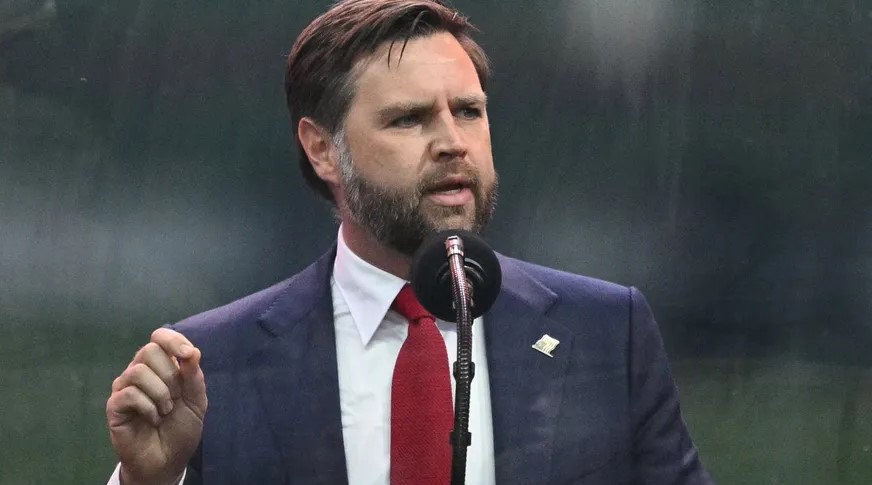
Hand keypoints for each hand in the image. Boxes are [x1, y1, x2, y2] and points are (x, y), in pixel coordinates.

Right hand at [106, 328, 207, 484]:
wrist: (168, 461)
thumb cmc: (181, 429)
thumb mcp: (196, 401)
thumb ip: (194, 376)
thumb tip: (192, 351)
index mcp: (161, 366)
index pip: (160, 337)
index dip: (173, 340)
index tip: (188, 355)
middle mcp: (140, 372)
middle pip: (149, 350)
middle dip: (170, 375)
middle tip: (175, 397)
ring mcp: (125, 388)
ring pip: (138, 371)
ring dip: (160, 393)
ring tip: (165, 411)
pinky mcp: (114, 406)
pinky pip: (129, 393)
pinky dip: (148, 407)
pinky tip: (153, 419)